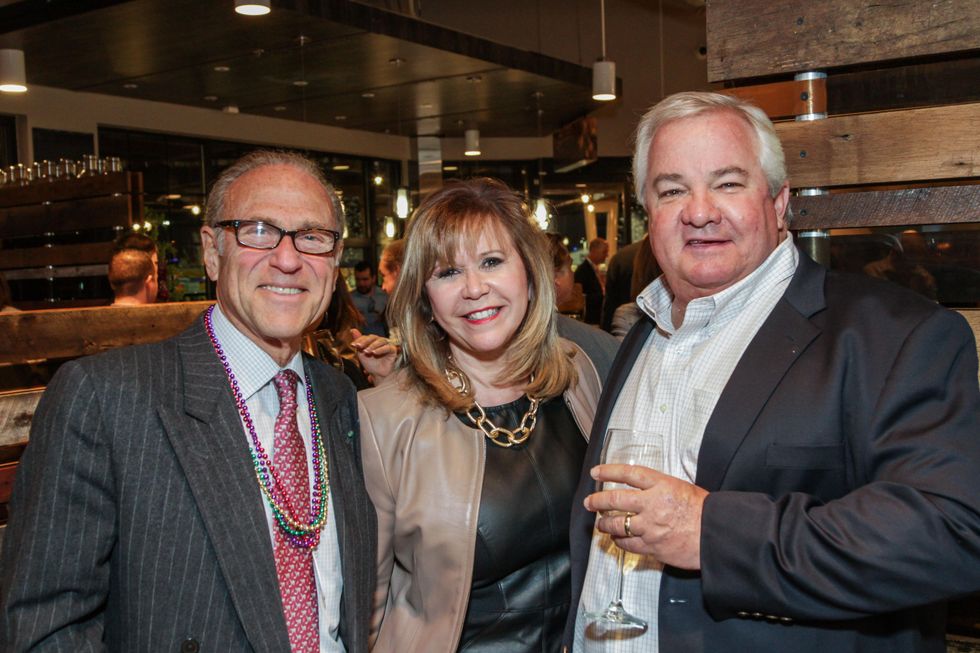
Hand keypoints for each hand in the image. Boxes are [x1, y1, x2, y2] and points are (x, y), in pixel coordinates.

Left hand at [351, 329, 398, 381]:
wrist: (377, 374)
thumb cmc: (370, 363)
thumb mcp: (361, 353)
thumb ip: (358, 341)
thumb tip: (352, 329)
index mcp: (372, 341)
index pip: (366, 337)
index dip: (359, 340)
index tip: (353, 345)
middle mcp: (380, 341)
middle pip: (373, 337)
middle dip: (365, 342)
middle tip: (359, 347)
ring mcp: (387, 345)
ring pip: (380, 341)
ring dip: (372, 346)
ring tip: (367, 352)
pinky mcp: (392, 350)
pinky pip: (388, 347)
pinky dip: (381, 349)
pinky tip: (375, 353)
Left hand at [584, 463, 707, 569]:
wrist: (717, 536)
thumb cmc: (706, 512)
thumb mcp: (683, 488)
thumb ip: (662, 488)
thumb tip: (646, 489)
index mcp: (661, 485)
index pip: (628, 474)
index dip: (608, 471)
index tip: (596, 472)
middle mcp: (652, 504)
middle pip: (615, 500)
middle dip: (597, 500)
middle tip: (590, 502)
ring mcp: (650, 527)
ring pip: (616, 525)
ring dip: (604, 524)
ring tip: (600, 523)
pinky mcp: (652, 546)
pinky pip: (628, 545)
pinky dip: (619, 542)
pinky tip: (616, 540)